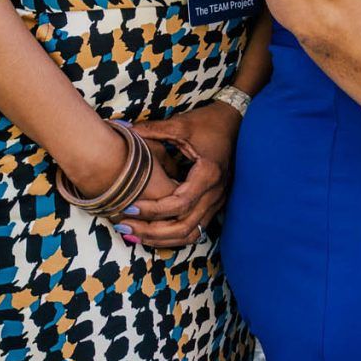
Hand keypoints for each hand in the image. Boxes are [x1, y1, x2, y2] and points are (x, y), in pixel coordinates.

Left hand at [123, 105, 237, 250]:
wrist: (235, 122)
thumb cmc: (210, 123)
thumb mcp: (182, 124)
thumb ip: (154, 130)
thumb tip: (127, 131)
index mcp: (208, 174)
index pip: (179, 204)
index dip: (152, 209)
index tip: (129, 207)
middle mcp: (215, 193)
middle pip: (184, 227)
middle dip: (152, 231)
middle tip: (125, 227)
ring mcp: (217, 201)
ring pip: (190, 234)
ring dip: (161, 239)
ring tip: (134, 234)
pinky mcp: (213, 204)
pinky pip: (194, 229)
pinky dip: (172, 236)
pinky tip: (151, 233)